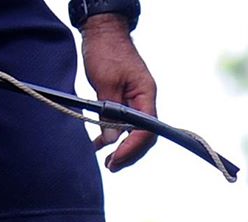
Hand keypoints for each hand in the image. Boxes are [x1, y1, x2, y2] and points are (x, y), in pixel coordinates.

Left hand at [80, 14, 156, 171]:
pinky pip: (123, 125)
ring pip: (133, 133)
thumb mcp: (105, 83)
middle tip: (111, 165)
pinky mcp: (124, 101)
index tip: (117, 158)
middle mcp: (145, 101)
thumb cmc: (106, 50)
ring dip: (121, 148)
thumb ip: (109, 113)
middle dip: (128, 154)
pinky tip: (100, 145)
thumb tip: (110, 140)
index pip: (146, 130)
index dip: (132, 148)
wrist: (102, 31)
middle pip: (143, 136)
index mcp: (146, 95)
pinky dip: (112, 136)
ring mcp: (136, 101)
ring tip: (107, 161)